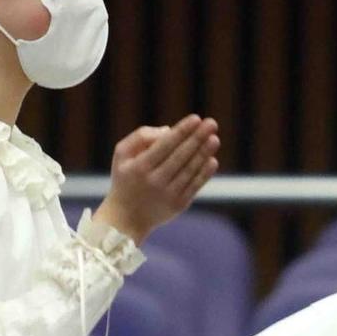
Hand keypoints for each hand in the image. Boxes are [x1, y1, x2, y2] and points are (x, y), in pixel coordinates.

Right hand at [94, 114, 219, 243]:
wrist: (126, 217)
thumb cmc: (126, 178)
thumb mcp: (122, 155)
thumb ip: (140, 137)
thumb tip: (168, 130)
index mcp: (140, 167)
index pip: (165, 145)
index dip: (181, 131)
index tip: (196, 118)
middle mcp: (154, 181)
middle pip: (180, 156)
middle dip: (197, 138)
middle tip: (212, 123)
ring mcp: (168, 194)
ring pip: (190, 170)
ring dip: (204, 153)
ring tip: (214, 139)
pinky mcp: (179, 204)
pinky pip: (195, 185)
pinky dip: (204, 173)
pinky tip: (212, 160)